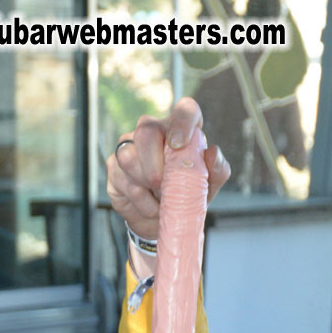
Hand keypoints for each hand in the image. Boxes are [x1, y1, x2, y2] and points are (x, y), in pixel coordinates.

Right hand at [107, 96, 229, 238]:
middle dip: (154, 163)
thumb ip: (217, 170)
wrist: (164, 222)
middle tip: (163, 186)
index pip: (185, 109)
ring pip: (128, 156)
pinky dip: (139, 200)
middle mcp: (153, 132)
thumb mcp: (207, 188)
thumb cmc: (186, 196)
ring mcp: (129, 147)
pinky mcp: (114, 167)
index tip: (179, 144)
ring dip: (145, 184)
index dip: (182, 121)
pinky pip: (122, 179)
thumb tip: (214, 153)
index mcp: (180, 130)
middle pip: (146, 130)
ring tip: (160, 200)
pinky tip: (150, 207)